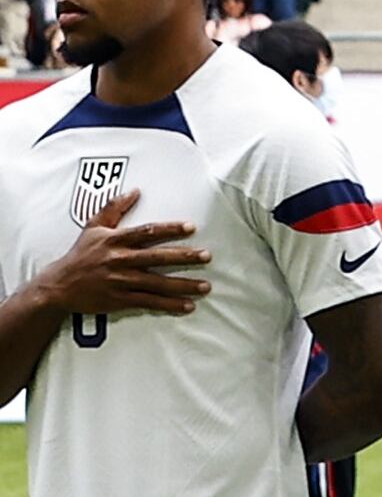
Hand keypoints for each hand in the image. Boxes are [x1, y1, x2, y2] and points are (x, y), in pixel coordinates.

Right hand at [28, 188, 208, 321]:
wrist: (59, 285)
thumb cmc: (80, 254)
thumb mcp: (93, 227)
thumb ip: (114, 208)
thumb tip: (135, 191)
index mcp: (114, 240)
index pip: (146, 231)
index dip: (169, 229)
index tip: (191, 227)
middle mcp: (119, 260)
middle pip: (156, 257)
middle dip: (184, 257)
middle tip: (207, 255)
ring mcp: (120, 281)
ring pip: (157, 283)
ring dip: (183, 285)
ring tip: (206, 286)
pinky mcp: (119, 299)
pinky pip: (149, 301)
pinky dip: (169, 304)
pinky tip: (187, 305)